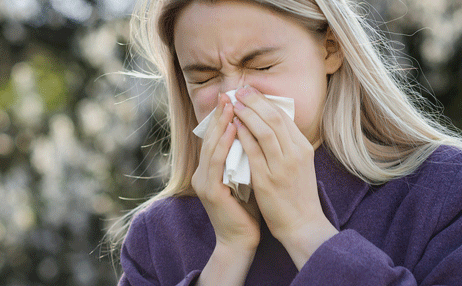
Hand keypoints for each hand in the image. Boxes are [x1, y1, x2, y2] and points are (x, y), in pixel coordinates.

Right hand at [191, 93, 260, 250]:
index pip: (215, 137)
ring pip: (211, 146)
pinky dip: (223, 144)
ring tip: (231, 105)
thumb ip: (246, 157)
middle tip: (230, 93)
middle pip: (210, 137)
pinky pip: (216, 162)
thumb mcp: (247, 177)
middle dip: (220, 114)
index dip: (223, 117)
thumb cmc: (248, 210)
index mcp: (210, 170)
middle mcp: (202, 173)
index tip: (235, 97)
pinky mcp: (210, 191)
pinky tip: (232, 129)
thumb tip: (258, 132)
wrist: (241, 241)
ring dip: (221, 124)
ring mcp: (203, 182)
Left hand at [231, 86, 337, 268]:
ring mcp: (281, 167)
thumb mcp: (300, 165)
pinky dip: (242, 136)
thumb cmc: (298, 195)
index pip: (283, 117)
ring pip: (264, 131)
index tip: (251, 91)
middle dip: (255, 101)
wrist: (302, 224)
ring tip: (233, 103)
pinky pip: (253, 152)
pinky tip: (232, 126)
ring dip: (247, 114)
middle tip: (239, 90)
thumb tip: (272, 124)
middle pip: (274, 118)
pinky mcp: (267, 180)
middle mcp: (295, 154)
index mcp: (303, 148)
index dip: (265, 101)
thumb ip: (288, 145)